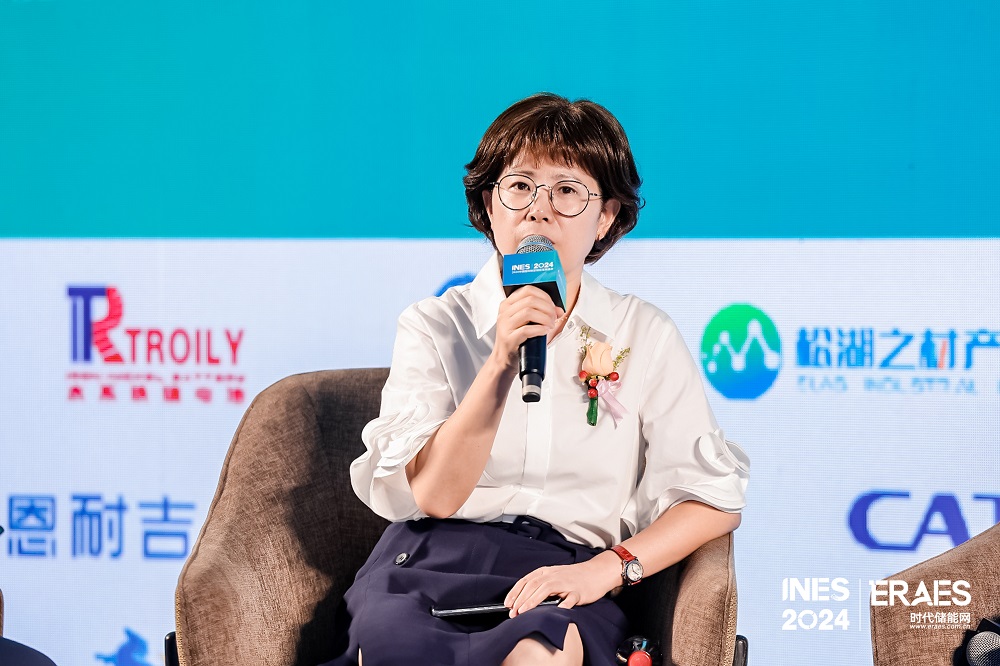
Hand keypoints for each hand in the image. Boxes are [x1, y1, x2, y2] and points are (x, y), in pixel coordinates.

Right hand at [490, 286, 564, 370]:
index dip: (544, 296)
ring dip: (545, 318)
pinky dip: (540, 329)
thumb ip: (541, 313)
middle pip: (530, 300)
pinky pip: (527, 329)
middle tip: (554, 317)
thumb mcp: (526, 322)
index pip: (528, 290)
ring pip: (528, 312)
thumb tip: (559, 310)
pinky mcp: (508, 338)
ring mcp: (505, 325)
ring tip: (550, 325)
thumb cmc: (517, 339)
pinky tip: (545, 331)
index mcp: (508, 304)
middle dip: (547, 308)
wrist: (505, 359)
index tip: (552, 306)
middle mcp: (504, 312)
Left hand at [504, 552, 621, 616]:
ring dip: (533, 600)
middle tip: (513, 613)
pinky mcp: (579, 591)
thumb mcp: (554, 577)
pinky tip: (558, 609)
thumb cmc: (573, 578)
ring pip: (547, 589)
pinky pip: (571, 597)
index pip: (526, 581)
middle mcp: (554, 575)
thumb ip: (540, 586)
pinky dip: (564, 603)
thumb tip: (522, 601)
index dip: (515, 592)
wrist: (597, 572)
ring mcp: (567, 582)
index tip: (507, 604)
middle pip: (533, 585)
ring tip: (524, 611)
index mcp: (546, 572)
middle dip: (520, 599)